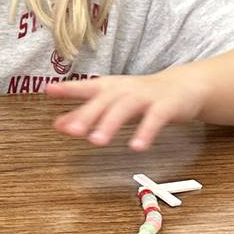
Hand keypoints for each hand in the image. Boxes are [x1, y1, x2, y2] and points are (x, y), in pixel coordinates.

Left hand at [46, 66, 209, 150]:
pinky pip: (155, 119)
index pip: (86, 86)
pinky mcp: (166, 106)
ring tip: (97, 141)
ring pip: (126, 108)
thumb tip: (57, 124)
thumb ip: (85, 113)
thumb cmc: (141, 96)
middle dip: (87, 115)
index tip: (48, 90)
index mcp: (110, 87)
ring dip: (110, 123)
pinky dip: (145, 131)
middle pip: (104, 100)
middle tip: (71, 130)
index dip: (68, 88)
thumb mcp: (112, 102)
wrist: (184, 87)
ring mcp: (146, 97)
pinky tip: (136, 146)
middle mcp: (125, 89)